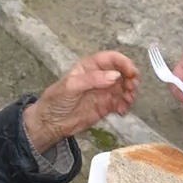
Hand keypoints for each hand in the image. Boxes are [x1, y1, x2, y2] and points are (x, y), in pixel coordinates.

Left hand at [24, 51, 139, 150]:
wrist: (51, 123)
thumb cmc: (56, 100)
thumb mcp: (71, 86)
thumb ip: (92, 79)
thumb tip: (114, 76)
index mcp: (90, 66)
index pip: (111, 59)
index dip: (124, 63)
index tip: (131, 72)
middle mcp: (100, 77)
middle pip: (122, 73)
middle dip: (131, 79)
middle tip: (132, 88)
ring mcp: (104, 91)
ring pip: (124, 88)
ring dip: (130, 93)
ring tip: (128, 101)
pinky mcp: (106, 106)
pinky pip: (121, 103)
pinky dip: (126, 105)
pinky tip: (122, 111)